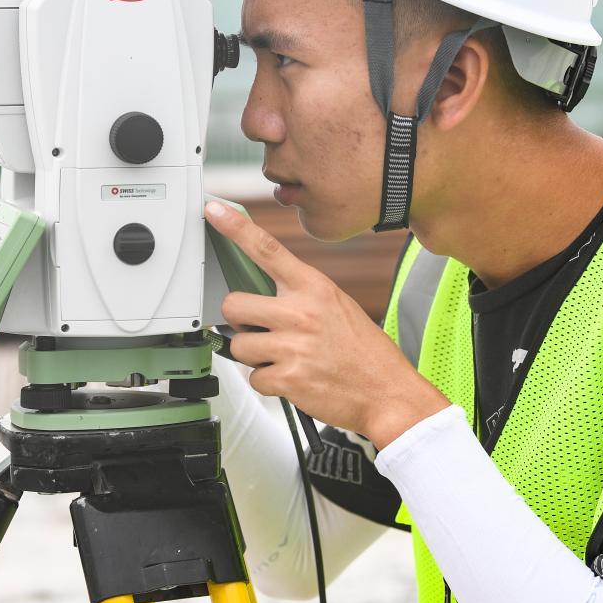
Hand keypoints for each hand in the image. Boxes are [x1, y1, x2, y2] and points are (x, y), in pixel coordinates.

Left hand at [205, 200, 449, 449]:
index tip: (214, 210)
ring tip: (284, 357)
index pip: (267, 249)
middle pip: (233, 304)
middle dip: (239, 320)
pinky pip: (254, 377)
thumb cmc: (364, 350)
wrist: (388, 392)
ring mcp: (293, 346)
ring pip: (239, 345)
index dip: (236, 228)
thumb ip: (300, 293)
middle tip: (259, 328)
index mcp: (314, 288)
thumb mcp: (336, 305)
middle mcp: (301, 312)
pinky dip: (269, 382)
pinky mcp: (289, 378)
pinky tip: (292, 378)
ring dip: (254, 355)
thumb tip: (262, 290)